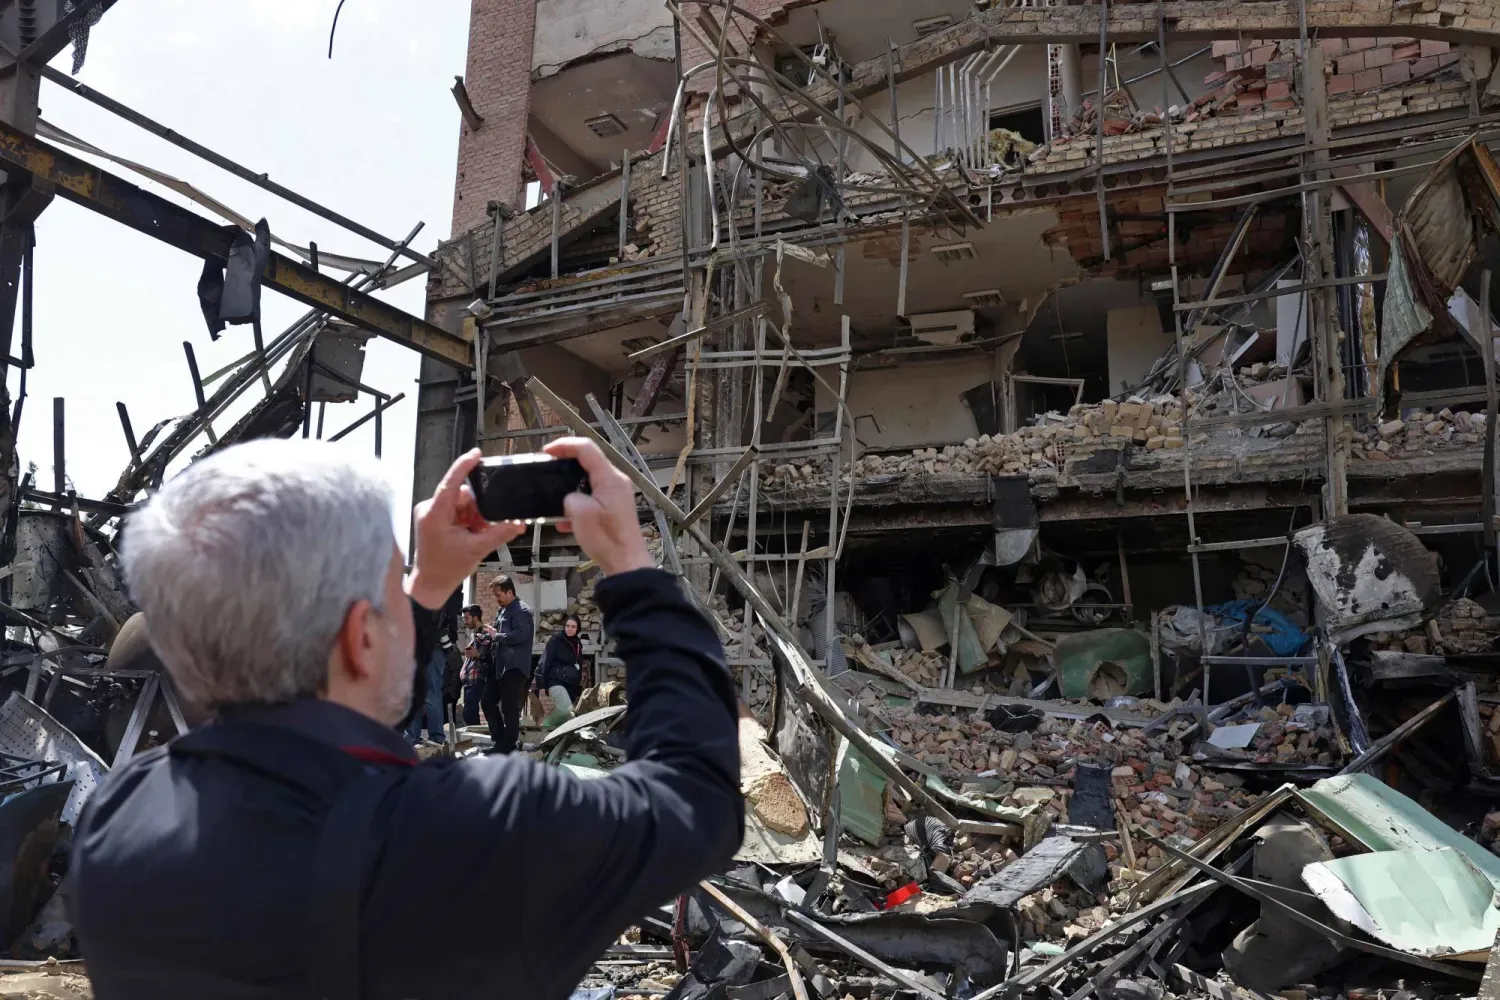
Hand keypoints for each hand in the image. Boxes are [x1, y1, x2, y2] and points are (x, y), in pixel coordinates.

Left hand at [407, 449, 525, 608]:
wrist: (430, 585)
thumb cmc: (446, 569)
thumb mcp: (477, 550)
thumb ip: (499, 533)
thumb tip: (519, 523)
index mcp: (435, 514)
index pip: (450, 483)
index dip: (464, 466)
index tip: (476, 454)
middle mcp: (429, 509)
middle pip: (462, 495)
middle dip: (478, 509)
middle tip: (485, 527)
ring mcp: (430, 513)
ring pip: (461, 503)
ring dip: (474, 516)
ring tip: (477, 534)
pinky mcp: (433, 518)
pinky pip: (456, 510)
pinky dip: (468, 520)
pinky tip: (471, 533)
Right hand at [543, 437, 653, 576]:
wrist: (625, 563)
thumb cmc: (607, 540)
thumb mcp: (581, 515)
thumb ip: (571, 497)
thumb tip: (570, 498)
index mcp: (610, 478)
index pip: (587, 448)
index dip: (565, 445)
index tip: (547, 451)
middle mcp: (616, 482)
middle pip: (588, 461)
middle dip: (565, 464)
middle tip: (547, 470)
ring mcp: (616, 495)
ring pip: (588, 480)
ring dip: (569, 487)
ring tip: (553, 497)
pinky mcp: (613, 508)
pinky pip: (592, 497)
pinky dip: (577, 504)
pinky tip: (565, 522)